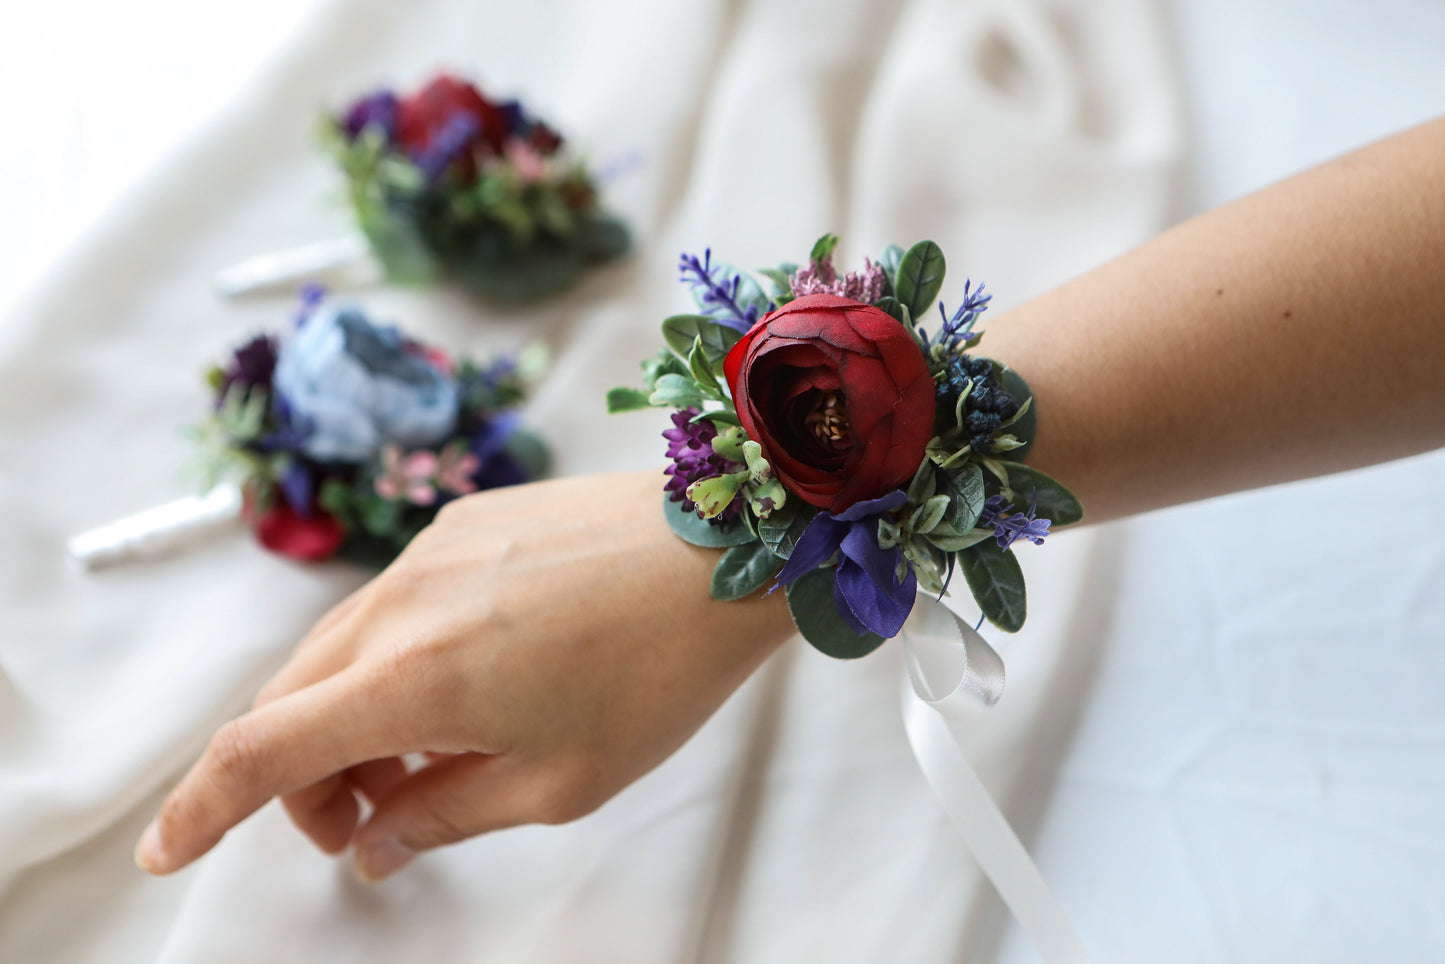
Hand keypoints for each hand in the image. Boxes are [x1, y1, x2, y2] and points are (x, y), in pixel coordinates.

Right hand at [134, 470, 793, 881]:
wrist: (731, 543)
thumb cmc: (660, 669)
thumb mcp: (558, 780)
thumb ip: (444, 813)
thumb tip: (375, 842)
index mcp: (411, 678)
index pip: (259, 751)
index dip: (200, 809)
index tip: (169, 849)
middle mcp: (399, 603)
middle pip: (289, 700)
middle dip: (302, 778)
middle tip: (366, 823)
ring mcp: (429, 550)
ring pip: (338, 648)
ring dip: (350, 717)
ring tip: (429, 760)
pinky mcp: (465, 519)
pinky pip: (393, 603)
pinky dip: (394, 661)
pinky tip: (466, 687)